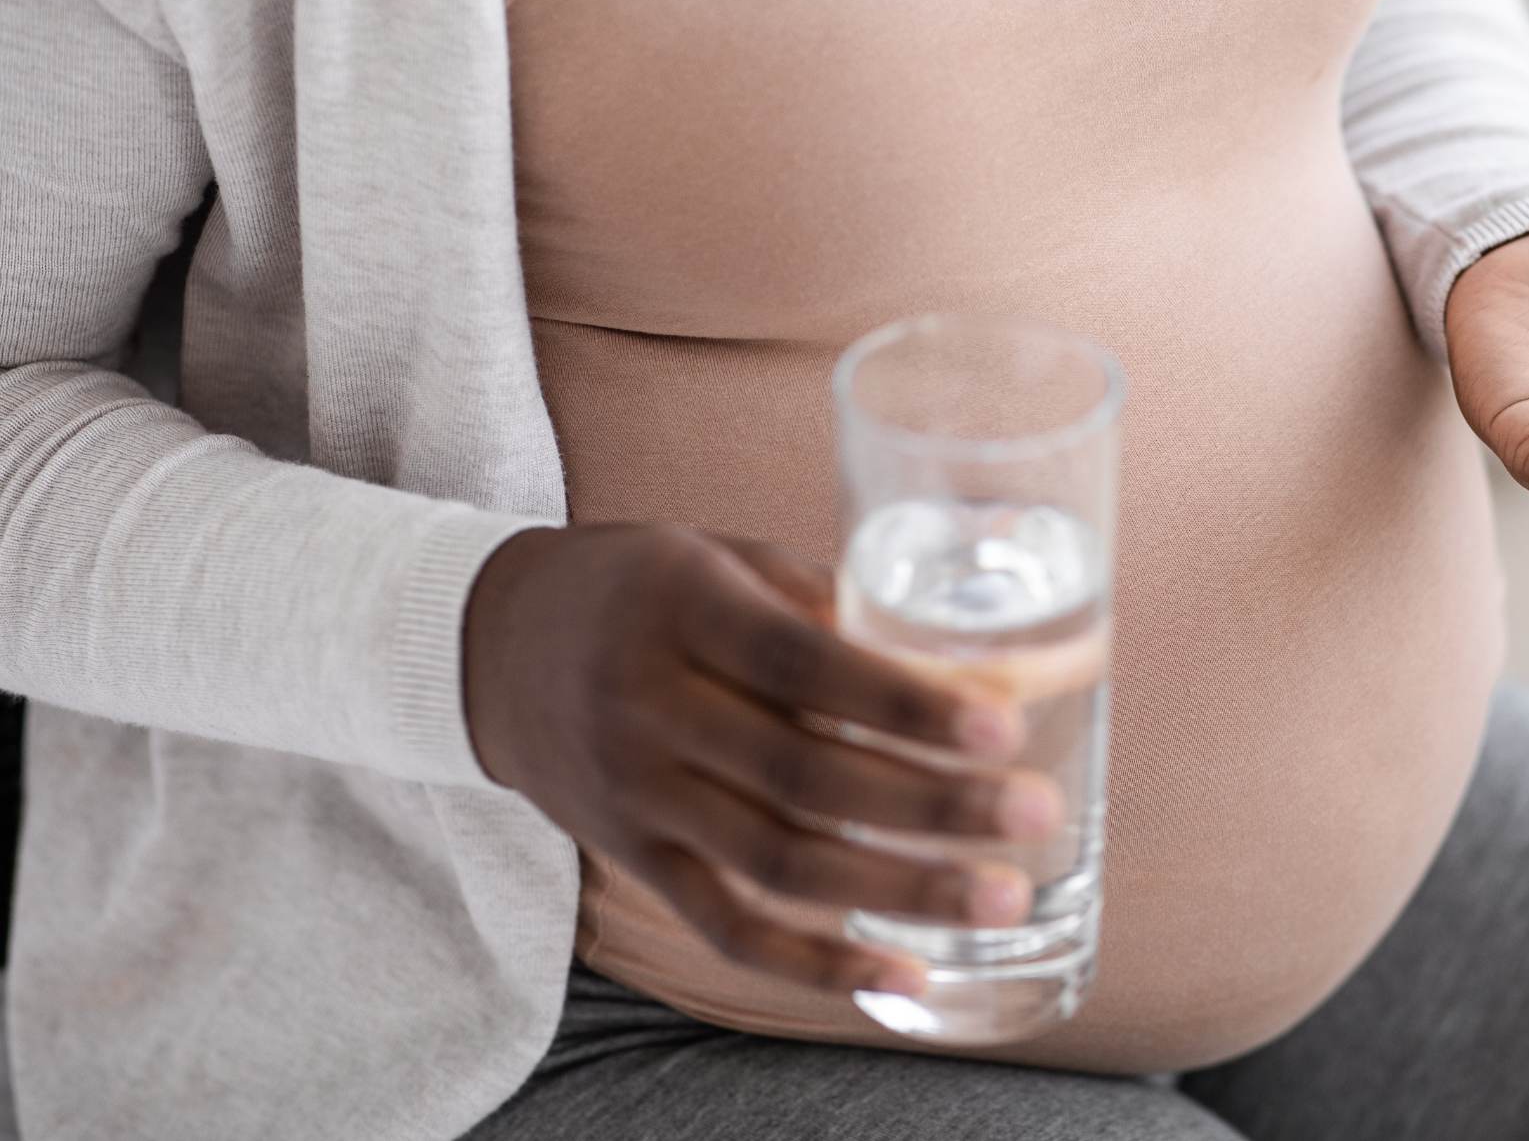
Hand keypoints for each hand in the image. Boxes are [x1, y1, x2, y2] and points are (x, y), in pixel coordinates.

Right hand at [462, 524, 1062, 995]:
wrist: (490, 645)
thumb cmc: (643, 587)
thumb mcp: (721, 556)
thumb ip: (830, 598)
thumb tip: (971, 644)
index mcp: (682, 608)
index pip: (803, 666)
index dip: (903, 702)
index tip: (1002, 725)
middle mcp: (649, 706)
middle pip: (803, 775)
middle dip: (932, 805)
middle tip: (1034, 814)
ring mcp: (637, 794)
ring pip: (778, 861)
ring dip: (900, 889)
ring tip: (1001, 898)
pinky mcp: (633, 858)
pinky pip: (727, 926)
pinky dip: (815, 961)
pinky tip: (901, 976)